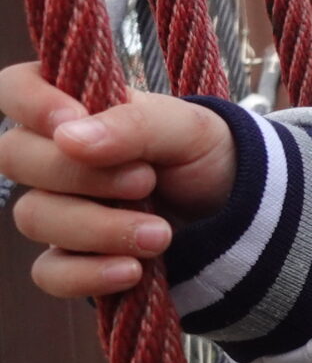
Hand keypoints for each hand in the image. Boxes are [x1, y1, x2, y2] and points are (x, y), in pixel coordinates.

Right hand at [0, 64, 236, 296]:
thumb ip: (134, 124)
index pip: (16, 87)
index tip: (73, 117)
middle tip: (146, 181)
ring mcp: (60, 208)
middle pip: (15, 157)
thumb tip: (68, 138)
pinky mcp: (71, 257)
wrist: (237, 213)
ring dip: (99, 229)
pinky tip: (133, 271)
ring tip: (160, 235)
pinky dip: (89, 275)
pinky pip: (49, 272)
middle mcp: (57, 157)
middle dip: (81, 174)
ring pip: (34, 216)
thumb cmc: (205, 156)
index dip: (31, 101)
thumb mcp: (188, 128)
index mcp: (79, 109)